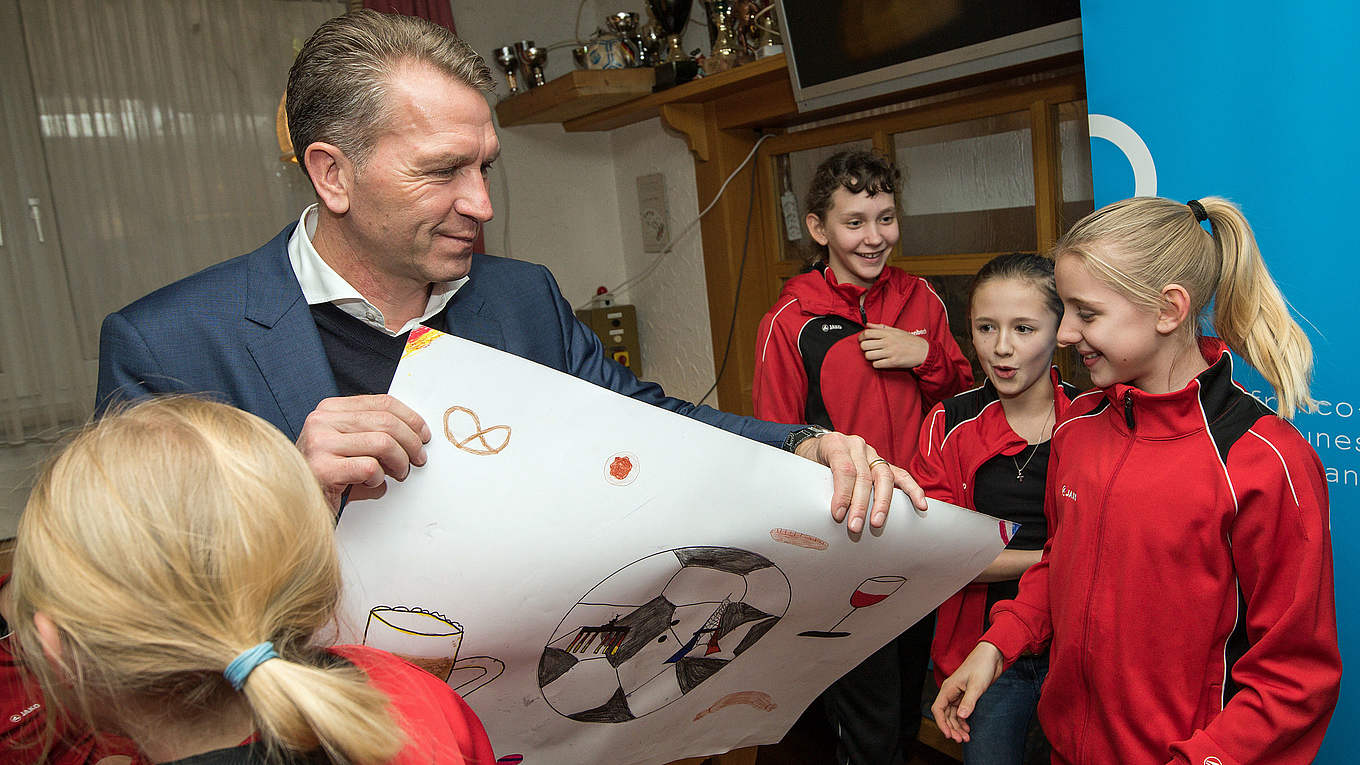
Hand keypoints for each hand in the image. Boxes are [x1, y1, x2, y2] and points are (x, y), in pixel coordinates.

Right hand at [296, 395, 431, 510]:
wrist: (296, 502)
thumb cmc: (328, 475)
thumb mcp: (349, 445)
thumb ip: (372, 431)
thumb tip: (415, 432)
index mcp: (330, 409)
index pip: (382, 403)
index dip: (410, 418)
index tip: (423, 434)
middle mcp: (321, 421)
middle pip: (386, 422)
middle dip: (411, 442)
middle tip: (418, 459)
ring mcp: (319, 444)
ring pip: (382, 443)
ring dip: (400, 461)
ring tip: (399, 473)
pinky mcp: (322, 469)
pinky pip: (370, 467)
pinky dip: (379, 478)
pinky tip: (371, 483)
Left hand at [794, 431, 927, 530]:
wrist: (818, 446)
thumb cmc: (812, 461)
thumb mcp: (807, 467)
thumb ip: (817, 483)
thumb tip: (824, 514)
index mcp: (836, 443)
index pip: (844, 469)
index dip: (843, 493)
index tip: (838, 515)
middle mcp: (856, 445)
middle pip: (863, 475)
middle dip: (860, 504)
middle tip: (855, 527)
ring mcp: (872, 453)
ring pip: (884, 476)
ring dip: (882, 502)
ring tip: (877, 523)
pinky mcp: (882, 462)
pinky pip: (901, 475)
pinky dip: (912, 490)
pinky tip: (920, 505)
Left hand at [859, 323, 928, 368]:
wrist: (922, 351)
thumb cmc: (909, 341)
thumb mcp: (895, 330)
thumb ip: (880, 327)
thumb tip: (867, 324)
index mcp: (887, 333)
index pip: (867, 333)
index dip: (861, 337)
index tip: (861, 340)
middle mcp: (888, 342)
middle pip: (865, 345)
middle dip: (864, 348)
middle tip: (868, 348)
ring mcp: (890, 352)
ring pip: (869, 355)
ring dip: (869, 356)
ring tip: (874, 355)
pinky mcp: (893, 362)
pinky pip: (876, 364)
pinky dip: (876, 364)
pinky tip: (880, 361)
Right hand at [932, 642, 1004, 742]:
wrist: (992, 656)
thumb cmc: (982, 666)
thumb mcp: (976, 685)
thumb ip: (969, 702)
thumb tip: (961, 716)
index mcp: (948, 688)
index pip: (938, 709)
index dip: (941, 723)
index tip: (949, 735)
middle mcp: (951, 692)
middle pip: (945, 715)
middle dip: (952, 728)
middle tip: (961, 740)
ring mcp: (958, 694)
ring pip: (953, 715)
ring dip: (958, 726)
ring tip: (966, 737)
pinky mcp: (966, 695)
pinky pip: (960, 711)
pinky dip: (963, 721)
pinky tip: (968, 728)